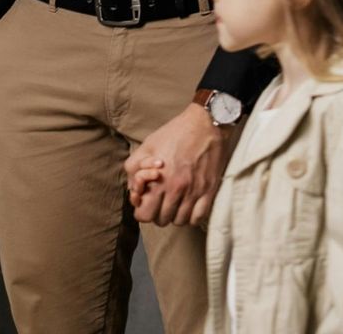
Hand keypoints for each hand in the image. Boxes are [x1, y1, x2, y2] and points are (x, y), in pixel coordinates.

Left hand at [123, 104, 240, 226]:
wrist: (206, 122)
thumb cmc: (174, 133)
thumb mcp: (146, 147)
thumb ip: (133, 170)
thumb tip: (134, 190)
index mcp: (157, 181)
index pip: (144, 216)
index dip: (143, 210)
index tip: (148, 202)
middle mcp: (175, 190)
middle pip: (161, 220)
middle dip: (159, 213)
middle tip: (163, 201)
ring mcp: (194, 191)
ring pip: (180, 221)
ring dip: (176, 214)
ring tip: (177, 202)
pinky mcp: (209, 190)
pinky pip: (198, 217)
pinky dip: (193, 216)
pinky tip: (190, 205)